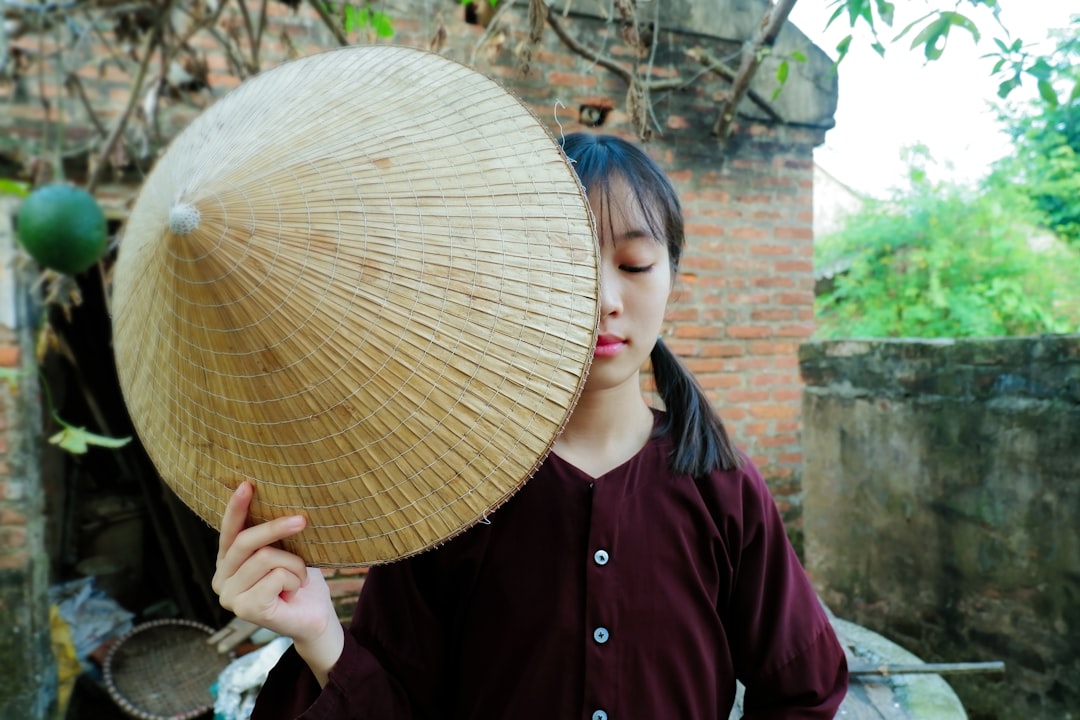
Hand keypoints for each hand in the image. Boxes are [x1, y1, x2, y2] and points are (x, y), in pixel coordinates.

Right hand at [212, 482, 343, 683]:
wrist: (315, 618)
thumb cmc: (300, 581)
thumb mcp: (286, 551)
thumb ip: (271, 535)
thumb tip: (277, 498)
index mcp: (227, 563)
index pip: (229, 531)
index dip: (236, 507)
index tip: (247, 484)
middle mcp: (221, 579)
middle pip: (245, 541)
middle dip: (276, 528)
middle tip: (302, 520)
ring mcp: (230, 597)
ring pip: (266, 557)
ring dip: (294, 565)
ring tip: (299, 578)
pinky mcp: (245, 609)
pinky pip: (276, 575)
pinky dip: (294, 578)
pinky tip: (293, 592)